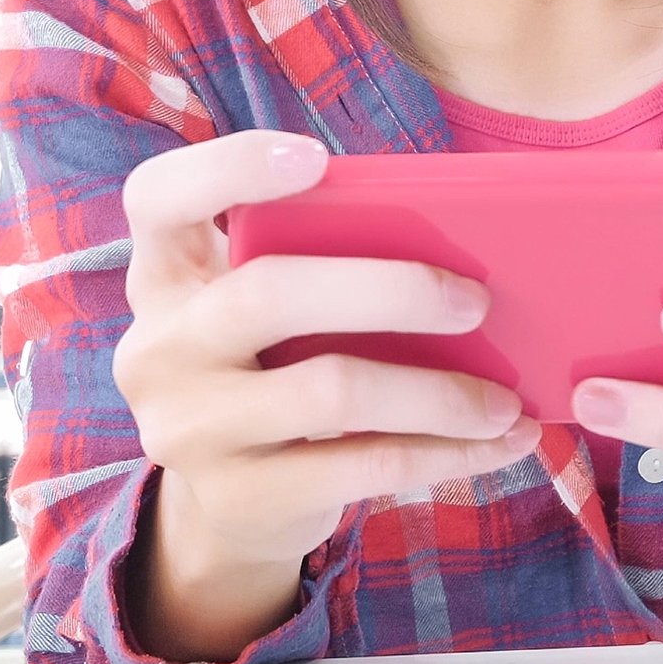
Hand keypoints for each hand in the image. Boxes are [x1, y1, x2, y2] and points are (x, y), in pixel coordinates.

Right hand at [113, 131, 538, 660]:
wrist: (230, 504)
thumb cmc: (274, 369)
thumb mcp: (265, 314)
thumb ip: (313, 265)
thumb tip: (455, 244)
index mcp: (166, 275)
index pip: (159, 197)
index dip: (227, 167)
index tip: (315, 158)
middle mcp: (161, 348)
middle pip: (266, 295)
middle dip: (388, 291)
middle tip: (475, 301)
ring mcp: (190, 429)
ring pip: (329, 392)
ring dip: (437, 393)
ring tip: (504, 399)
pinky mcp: (239, 496)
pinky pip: (362, 466)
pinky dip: (445, 453)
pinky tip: (499, 443)